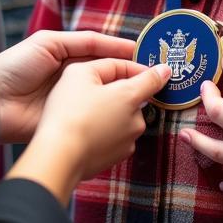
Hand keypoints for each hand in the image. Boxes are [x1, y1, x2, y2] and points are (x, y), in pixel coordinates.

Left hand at [0, 29, 137, 142]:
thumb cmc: (15, 66)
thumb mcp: (49, 43)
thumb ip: (83, 42)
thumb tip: (115, 44)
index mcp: (67, 56)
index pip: (103, 53)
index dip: (124, 55)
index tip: (147, 58)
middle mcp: (71, 78)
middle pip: (106, 76)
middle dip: (128, 77)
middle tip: (155, 80)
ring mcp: (70, 102)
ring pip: (102, 98)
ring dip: (122, 98)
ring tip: (146, 98)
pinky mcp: (66, 123)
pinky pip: (92, 118)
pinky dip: (108, 118)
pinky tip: (125, 117)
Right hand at [7, 58, 171, 203]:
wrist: (58, 155)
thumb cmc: (68, 111)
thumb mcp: (80, 73)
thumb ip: (110, 65)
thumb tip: (139, 70)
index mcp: (131, 96)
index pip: (153, 80)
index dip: (156, 71)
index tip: (163, 68)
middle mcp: (136, 120)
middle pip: (133, 100)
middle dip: (119, 94)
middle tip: (94, 93)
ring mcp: (128, 141)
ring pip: (124, 120)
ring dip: (112, 115)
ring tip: (86, 115)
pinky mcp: (117, 158)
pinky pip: (115, 137)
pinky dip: (105, 133)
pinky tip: (86, 132)